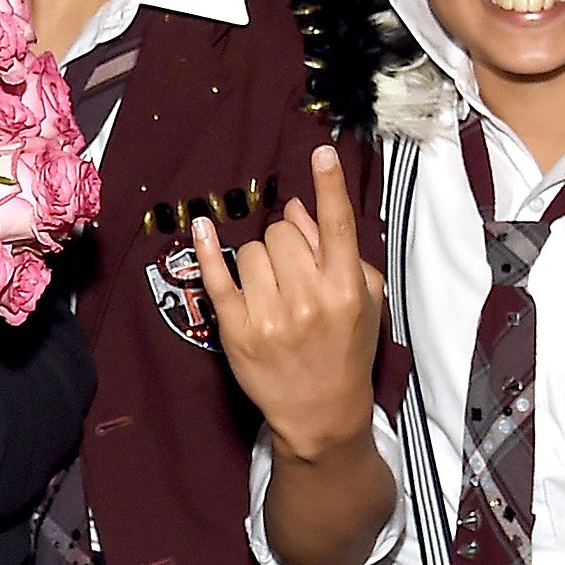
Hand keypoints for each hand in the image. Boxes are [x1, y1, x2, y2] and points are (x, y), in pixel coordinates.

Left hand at [192, 145, 382, 462]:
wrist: (321, 412)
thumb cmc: (345, 349)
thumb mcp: (362, 301)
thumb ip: (334, 251)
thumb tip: (298, 206)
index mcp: (346, 290)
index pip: (339, 227)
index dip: (331, 186)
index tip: (321, 151)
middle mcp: (309, 301)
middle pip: (284, 234)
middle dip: (288, 243)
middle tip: (295, 272)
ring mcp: (269, 318)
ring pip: (253, 251)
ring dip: (261, 261)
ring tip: (274, 291)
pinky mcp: (236, 331)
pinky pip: (216, 277)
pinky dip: (207, 250)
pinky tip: (202, 227)